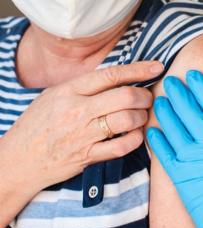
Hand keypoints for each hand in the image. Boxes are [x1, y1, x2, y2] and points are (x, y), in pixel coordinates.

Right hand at [0, 61, 162, 190]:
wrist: (19, 159)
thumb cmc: (38, 124)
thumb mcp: (55, 96)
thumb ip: (84, 87)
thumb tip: (119, 77)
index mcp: (69, 91)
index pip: (111, 74)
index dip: (139, 69)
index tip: (157, 67)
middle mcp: (77, 111)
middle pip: (125, 96)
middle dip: (145, 96)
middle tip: (148, 98)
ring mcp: (83, 135)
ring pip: (127, 120)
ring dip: (142, 117)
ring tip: (142, 116)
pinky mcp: (88, 157)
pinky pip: (122, 147)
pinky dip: (136, 139)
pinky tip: (136, 134)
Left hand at [147, 70, 202, 227]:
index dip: (202, 87)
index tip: (193, 74)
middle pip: (190, 112)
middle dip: (179, 93)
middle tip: (170, 81)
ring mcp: (195, 163)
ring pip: (174, 129)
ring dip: (165, 112)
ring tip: (159, 99)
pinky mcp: (182, 181)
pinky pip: (164, 155)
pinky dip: (156, 140)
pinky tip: (151, 130)